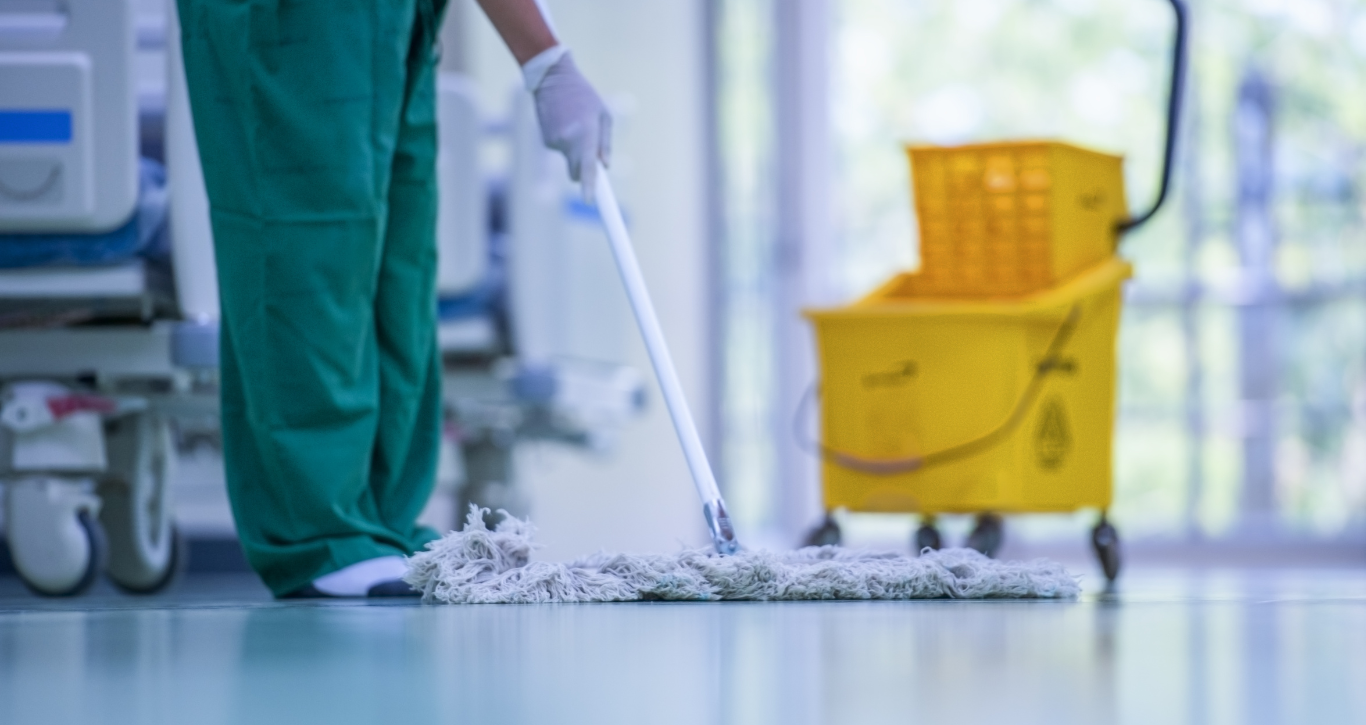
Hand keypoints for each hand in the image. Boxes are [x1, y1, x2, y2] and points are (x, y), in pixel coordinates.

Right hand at [532, 52, 611, 201]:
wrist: (552, 78)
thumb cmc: (583, 95)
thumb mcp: (603, 115)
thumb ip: (605, 143)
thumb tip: (604, 166)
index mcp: (585, 134)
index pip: (587, 168)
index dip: (589, 187)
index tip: (590, 202)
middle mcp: (568, 142)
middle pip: (575, 172)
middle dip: (582, 170)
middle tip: (590, 156)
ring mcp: (554, 142)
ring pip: (568, 160)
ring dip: (574, 150)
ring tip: (574, 124)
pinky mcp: (545, 141)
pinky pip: (560, 151)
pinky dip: (564, 143)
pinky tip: (564, 123)